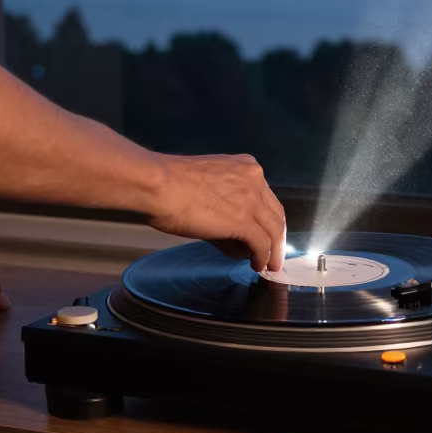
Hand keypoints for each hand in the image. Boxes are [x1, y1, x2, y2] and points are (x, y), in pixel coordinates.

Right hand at [148, 154, 285, 272]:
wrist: (155, 184)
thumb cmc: (168, 183)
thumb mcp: (205, 185)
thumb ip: (224, 205)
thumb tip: (234, 236)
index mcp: (244, 166)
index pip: (266, 197)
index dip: (267, 219)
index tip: (266, 233)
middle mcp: (253, 178)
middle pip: (275, 214)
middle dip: (276, 237)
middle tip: (274, 254)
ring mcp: (250, 199)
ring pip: (274, 230)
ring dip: (273, 252)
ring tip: (269, 266)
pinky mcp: (242, 220)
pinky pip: (261, 244)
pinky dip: (262, 258)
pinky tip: (257, 266)